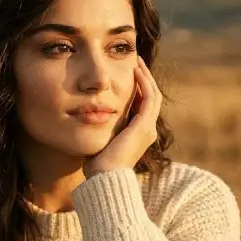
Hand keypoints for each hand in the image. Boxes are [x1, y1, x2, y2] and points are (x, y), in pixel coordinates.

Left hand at [82, 55, 162, 178]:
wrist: (105, 178)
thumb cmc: (97, 166)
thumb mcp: (100, 142)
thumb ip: (101, 130)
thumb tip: (88, 120)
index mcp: (138, 135)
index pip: (142, 106)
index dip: (137, 89)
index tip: (128, 74)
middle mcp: (147, 131)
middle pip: (150, 98)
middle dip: (144, 79)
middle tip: (135, 63)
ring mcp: (148, 128)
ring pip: (152, 95)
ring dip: (145, 77)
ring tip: (137, 62)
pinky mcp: (144, 126)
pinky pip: (149, 98)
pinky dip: (144, 83)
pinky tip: (136, 71)